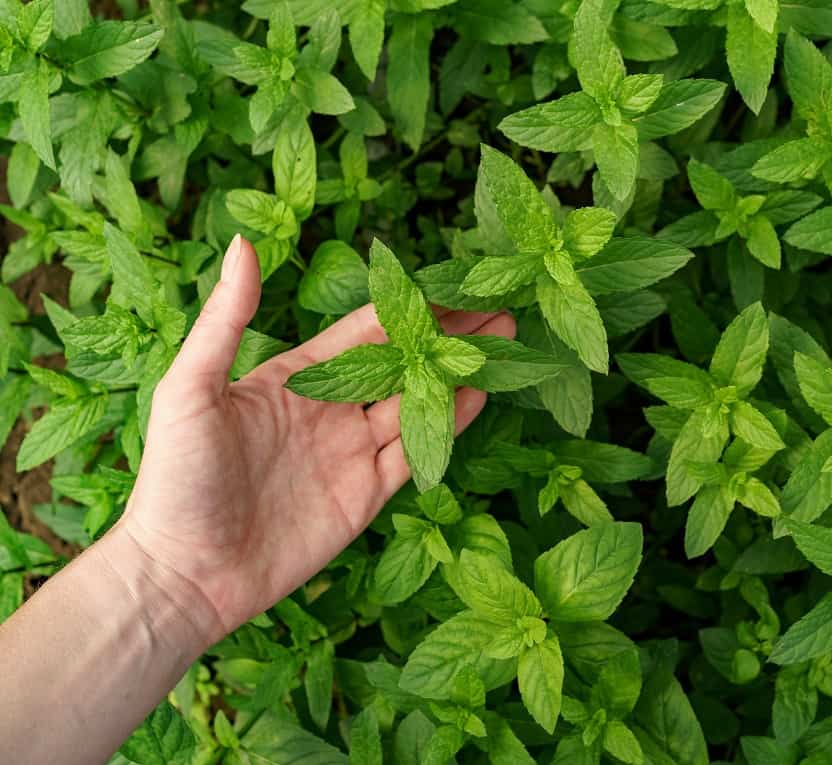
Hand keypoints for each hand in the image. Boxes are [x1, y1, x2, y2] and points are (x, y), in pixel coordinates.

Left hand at [115, 235, 513, 645]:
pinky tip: (478, 396)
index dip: (408, 305)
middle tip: (498, 307)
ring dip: (457, 374)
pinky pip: (416, 453)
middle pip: (401, 363)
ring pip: (416, 404)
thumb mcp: (190, 390)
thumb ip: (226, 320)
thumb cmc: (175, 478)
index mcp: (293, 378)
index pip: (364, 331)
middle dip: (447, 336)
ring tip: (503, 344)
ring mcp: (350, 453)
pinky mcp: (365, 495)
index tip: (452, 280)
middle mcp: (329, 410)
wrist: (183, 575)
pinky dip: (448, 425)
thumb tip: (243, 243)